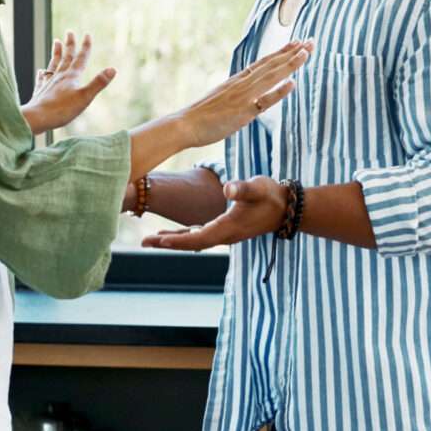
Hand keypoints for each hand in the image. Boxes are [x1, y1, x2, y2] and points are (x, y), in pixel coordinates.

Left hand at [22, 33, 116, 134]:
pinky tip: (40, 71)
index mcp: (71, 77)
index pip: (81, 58)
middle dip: (70, 44)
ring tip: (56, 42)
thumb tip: (113, 69)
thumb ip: (98, 83)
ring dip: (56, 53)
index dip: (85, 47)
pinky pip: (41, 79)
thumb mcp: (85, 97)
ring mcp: (48, 83)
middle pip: (66, 57)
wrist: (37, 118)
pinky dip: (42, 73)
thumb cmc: (62, 109)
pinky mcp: (40, 92)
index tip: (87, 34)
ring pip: (53, 64)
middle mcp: (59, 77)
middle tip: (69, 32)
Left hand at [140, 178, 290, 250]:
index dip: (178, 240)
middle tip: (144, 242)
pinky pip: (199, 236)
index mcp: (228, 227)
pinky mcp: (225, 229)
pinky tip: (172, 234)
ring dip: (172, 240)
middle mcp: (224, 235)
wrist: (286, 208)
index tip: (160, 240)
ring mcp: (224, 234)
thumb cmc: (270, 195)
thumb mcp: (257, 187)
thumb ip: (242, 188)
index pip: (198, 238)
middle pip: (190, 243)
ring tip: (151, 240)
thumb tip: (227, 189)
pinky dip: (184, 236)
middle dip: (168, 243)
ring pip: (193, 241)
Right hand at [179, 40, 312, 147]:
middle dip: (292, 52)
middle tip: (311, 41)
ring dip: (290, 64)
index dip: (281, 52)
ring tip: (306, 53)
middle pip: (272, 65)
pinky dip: (279, 92)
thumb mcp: (221, 97)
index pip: (264, 62)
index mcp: (237, 80)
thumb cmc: (202, 115)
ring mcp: (243, 97)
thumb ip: (237, 93)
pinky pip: (264, 101)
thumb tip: (249, 95)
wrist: (185, 124)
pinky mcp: (243, 112)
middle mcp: (242, 84)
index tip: (297, 42)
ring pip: (271, 77)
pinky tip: (293, 83)